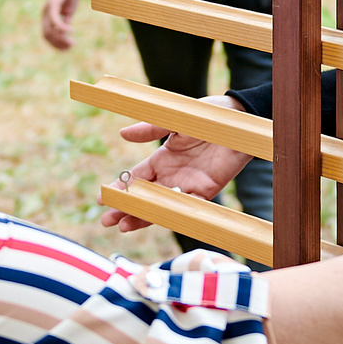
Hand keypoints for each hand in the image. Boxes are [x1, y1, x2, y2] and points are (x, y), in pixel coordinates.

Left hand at [41, 0, 81, 50]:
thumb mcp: (68, 12)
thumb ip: (65, 22)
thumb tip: (65, 33)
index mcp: (47, 17)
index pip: (47, 36)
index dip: (56, 45)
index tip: (67, 49)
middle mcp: (44, 14)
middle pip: (47, 36)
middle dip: (58, 44)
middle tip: (71, 47)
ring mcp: (47, 10)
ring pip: (50, 31)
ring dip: (61, 39)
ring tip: (72, 42)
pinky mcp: (53, 4)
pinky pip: (56, 20)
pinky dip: (62, 28)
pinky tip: (71, 31)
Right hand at [100, 102, 254, 229]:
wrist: (240, 120)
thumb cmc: (208, 117)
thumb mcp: (175, 121)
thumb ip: (151, 129)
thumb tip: (122, 133)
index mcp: (163, 159)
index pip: (136, 178)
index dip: (119, 189)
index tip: (102, 199)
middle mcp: (173, 175)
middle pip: (144, 197)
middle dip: (125, 209)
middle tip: (107, 221)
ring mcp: (188, 185)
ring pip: (161, 206)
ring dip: (143, 217)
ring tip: (124, 226)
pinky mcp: (206, 191)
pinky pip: (186, 206)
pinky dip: (171, 213)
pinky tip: (154, 219)